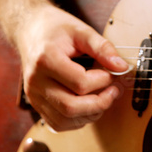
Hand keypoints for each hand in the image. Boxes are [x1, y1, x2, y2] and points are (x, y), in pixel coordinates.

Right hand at [15, 4, 127, 130]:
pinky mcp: (36, 103)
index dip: (102, 81)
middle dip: (99, 103)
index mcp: (46, 60)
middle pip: (70, 107)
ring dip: (90, 114)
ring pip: (64, 120)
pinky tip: (88, 106)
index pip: (80, 83)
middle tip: (113, 91)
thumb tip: (121, 67)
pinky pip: (58, 123)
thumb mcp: (81, 30)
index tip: (111, 72)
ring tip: (102, 98)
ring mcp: (34, 95)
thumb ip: (103, 48)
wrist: (30, 30)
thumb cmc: (54, 29)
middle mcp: (36, 81)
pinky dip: (77, 120)